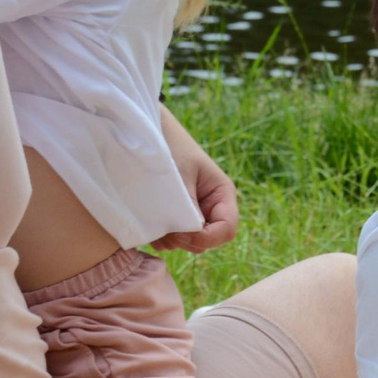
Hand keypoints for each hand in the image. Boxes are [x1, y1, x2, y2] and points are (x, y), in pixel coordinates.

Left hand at [153, 111, 239, 252]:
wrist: (151, 133)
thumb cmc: (170, 147)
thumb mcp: (180, 176)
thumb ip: (187, 207)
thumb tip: (191, 235)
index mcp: (222, 194)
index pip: (226, 230)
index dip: (206, 238)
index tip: (180, 233)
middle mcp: (213, 207)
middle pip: (208, 242)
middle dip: (186, 239)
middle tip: (163, 226)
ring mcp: (196, 214)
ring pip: (191, 243)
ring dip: (172, 240)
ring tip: (155, 222)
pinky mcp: (179, 218)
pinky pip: (176, 241)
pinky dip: (163, 238)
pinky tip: (152, 223)